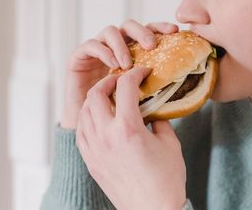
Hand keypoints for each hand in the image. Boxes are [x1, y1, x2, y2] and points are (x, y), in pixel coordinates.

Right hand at [61, 20, 178, 128]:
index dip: (161, 27)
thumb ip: (160, 91)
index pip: (148, 32)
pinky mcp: (79, 58)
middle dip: (142, 31)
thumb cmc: (121, 117)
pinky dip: (103, 51)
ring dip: (121, 44)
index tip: (175, 31)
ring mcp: (98, 51)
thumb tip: (185, 88)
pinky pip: (90, 45)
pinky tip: (113, 63)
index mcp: (134, 53)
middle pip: (130, 26)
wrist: (91, 131)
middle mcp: (117, 48)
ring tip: (128, 63)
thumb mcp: (145, 101)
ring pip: (110, 31)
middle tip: (152, 45)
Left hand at [76, 66, 186, 209]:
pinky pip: (81, 131)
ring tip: (110, 97)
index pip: (125, 87)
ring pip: (84, 111)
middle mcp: (106, 136)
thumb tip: (152, 110)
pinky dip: (89, 118)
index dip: (135, 74)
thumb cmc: (165, 180)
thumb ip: (159, 121)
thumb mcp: (170, 143)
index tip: (143, 72)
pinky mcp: (90, 160)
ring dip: (96, 98)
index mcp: (128, 129)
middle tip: (122, 80)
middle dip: (109, 81)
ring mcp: (94, 149)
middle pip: (96, 94)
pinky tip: (100, 118)